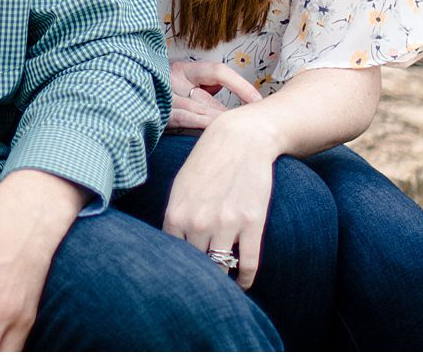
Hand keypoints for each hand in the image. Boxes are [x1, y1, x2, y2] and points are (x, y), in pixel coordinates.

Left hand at [162, 108, 275, 291]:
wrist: (242, 139)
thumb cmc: (208, 161)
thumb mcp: (181, 186)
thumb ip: (175, 216)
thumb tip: (170, 246)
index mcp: (177, 214)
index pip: (171, 255)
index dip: (176, 266)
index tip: (181, 273)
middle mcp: (199, 223)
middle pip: (195, 265)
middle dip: (197, 275)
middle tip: (200, 283)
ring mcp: (227, 225)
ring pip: (220, 268)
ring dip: (221, 279)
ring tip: (221, 284)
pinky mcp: (252, 224)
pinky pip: (247, 265)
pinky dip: (245, 280)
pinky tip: (242, 283)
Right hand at [167, 57, 261, 131]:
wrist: (125, 85)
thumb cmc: (161, 85)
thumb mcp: (182, 78)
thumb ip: (204, 84)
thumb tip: (229, 95)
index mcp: (183, 68)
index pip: (217, 72)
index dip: (240, 85)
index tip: (257, 100)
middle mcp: (174, 80)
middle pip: (209, 98)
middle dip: (231, 114)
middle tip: (252, 124)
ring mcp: (165, 97)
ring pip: (198, 110)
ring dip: (218, 122)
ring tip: (238, 133)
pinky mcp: (158, 114)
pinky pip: (183, 120)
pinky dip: (200, 126)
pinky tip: (213, 136)